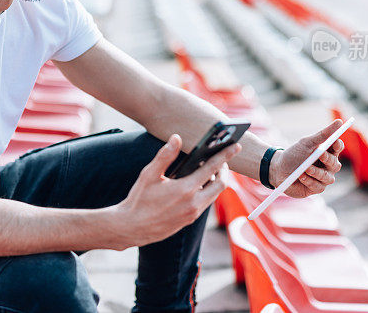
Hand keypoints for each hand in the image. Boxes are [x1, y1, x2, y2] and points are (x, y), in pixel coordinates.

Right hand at [111, 134, 240, 248]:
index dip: (225, 156)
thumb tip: (176, 138)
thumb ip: (164, 156)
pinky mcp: (189, 220)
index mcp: (185, 189)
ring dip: (217, 182)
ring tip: (211, 169)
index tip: (235, 146)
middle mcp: (193, 203)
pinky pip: (206, 203)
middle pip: (221, 184)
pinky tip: (198, 184)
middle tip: (222, 159)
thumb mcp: (149, 175)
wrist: (132, 228)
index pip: (212, 169)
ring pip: (214, 195)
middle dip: (225, 170)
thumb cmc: (139, 199)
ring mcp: (193, 213)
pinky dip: (208, 191)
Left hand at [268, 119, 343, 197]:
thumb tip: (339, 121)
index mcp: (327, 152)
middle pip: (335, 164)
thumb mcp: (306, 143)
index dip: (338, 145)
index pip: (338, 148)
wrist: (278, 170)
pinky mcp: (316, 188)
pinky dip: (309, 181)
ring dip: (317, 172)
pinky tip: (301, 177)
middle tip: (320, 154)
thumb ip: (323, 134)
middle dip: (328, 159)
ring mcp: (323, 178)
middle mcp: (328, 166)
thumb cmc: (294, 154)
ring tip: (306, 168)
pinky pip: (318, 186)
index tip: (335, 141)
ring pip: (328, 178)